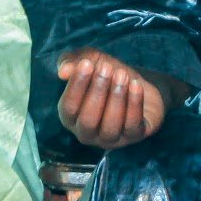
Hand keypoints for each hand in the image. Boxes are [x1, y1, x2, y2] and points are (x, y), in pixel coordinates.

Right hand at [55, 47, 171, 149]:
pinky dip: (134, 104)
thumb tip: (62, 71)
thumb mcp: (90, 61)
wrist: (138, 85)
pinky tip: (136, 85)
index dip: (76, 86)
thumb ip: (72, 61)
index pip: (68, 107)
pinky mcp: (134, 137)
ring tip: (122, 75)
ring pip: (110, 126)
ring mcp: (111, 138)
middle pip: (88, 120)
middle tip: (106, 67)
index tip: (86, 64)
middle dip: (97, 91)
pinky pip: (132, 125)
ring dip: (116, 97)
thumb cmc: (108, 75)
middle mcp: (87, 133)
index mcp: (71, 117)